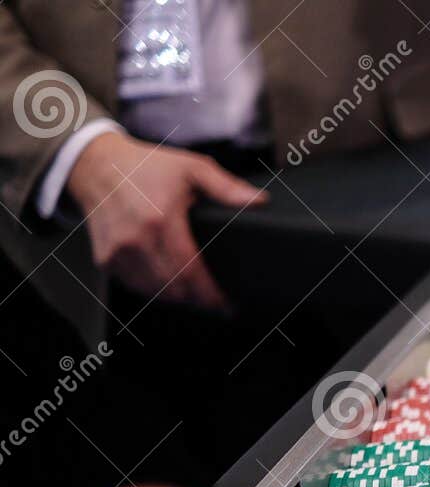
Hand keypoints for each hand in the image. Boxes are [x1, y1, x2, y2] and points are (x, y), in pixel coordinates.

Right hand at [65, 132, 266, 309]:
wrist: (96, 165)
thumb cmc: (146, 166)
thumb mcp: (191, 168)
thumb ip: (226, 187)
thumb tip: (259, 202)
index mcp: (160, 219)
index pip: (191, 272)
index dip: (212, 294)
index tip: (228, 303)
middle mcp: (136, 239)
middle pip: (176, 289)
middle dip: (201, 299)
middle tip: (218, 298)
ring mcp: (118, 252)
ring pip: (158, 293)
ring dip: (180, 296)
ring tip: (197, 289)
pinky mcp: (106, 260)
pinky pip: (138, 287)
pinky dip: (157, 289)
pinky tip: (171, 281)